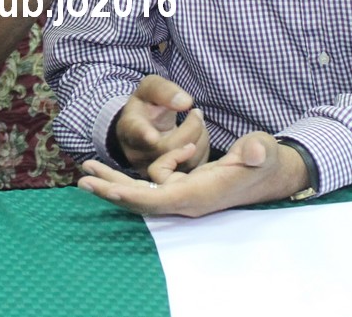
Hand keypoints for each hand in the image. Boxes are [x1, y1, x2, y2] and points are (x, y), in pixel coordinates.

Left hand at [77, 131, 309, 217]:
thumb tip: (252, 152)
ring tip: (87, 168)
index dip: (130, 196)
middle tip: (82, 179)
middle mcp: (187, 199)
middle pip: (141, 200)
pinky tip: (119, 164)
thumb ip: (257, 151)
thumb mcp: (262, 151)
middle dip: (111, 190)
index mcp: (200, 194)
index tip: (105, 189)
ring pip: (141, 192)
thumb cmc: (264, 160)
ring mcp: (182, 194)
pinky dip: (131, 176)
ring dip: (114, 181)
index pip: (158, 200)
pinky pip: (149, 185)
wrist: (269, 171)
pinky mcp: (181, 187)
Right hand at [115, 75, 208, 172]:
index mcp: (130, 128)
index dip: (144, 135)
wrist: (143, 126)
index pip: (136, 133)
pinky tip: (199, 135)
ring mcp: (153, 170)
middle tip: (197, 111)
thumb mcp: (149, 89)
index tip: (152, 136)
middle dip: (191, 128)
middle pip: (168, 148)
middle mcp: (138, 153)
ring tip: (198, 121)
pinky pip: (193, 167)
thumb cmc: (146, 105)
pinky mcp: (170, 178)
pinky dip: (203, 149)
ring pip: (184, 161)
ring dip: (200, 138)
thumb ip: (164, 91)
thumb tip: (186, 103)